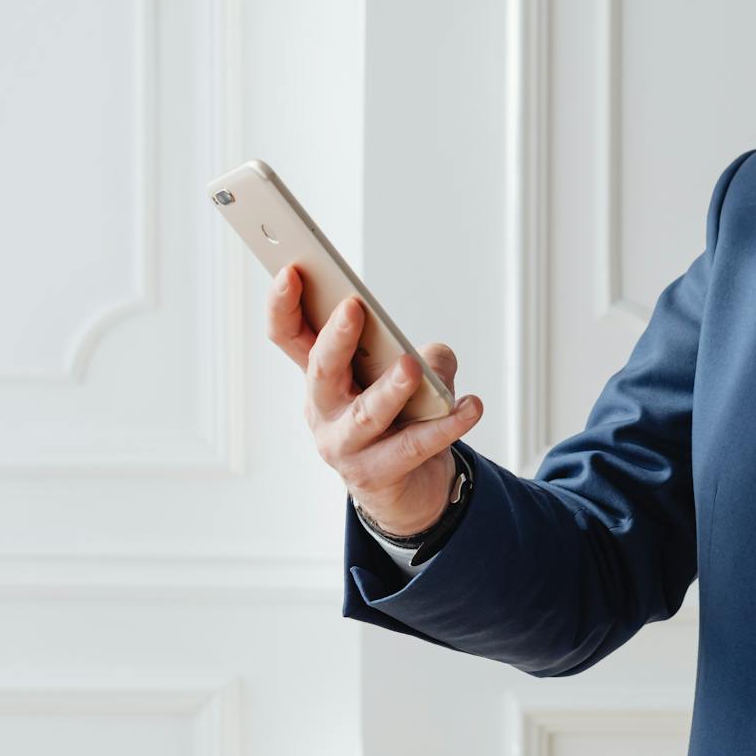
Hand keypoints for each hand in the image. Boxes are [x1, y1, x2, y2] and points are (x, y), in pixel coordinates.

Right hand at [266, 263, 485, 535]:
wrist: (406, 487)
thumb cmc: (399, 415)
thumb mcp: (405, 374)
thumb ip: (423, 356)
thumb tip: (429, 360)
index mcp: (321, 376)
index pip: (289, 335)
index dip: (284, 304)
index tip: (292, 269)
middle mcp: (323, 410)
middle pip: (321, 370)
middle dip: (336, 338)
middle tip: (354, 306)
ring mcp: (345, 447)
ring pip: (366, 414)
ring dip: (389, 388)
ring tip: (411, 366)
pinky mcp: (377, 474)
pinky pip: (413, 446)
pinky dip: (446, 425)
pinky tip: (472, 405)